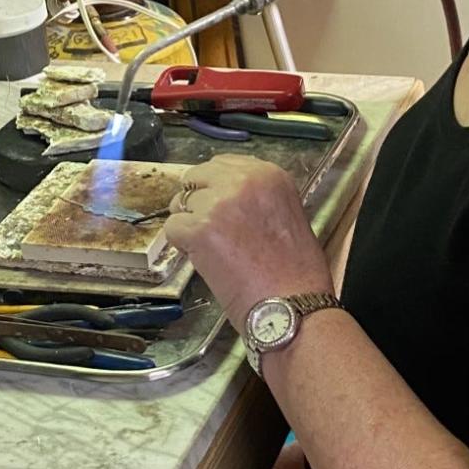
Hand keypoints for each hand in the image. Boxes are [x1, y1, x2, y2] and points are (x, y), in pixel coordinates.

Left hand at [164, 156, 333, 333]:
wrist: (291, 305)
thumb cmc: (295, 271)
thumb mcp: (287, 213)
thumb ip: (256, 196)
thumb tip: (224, 194)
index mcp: (269, 174)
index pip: (223, 163)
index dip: (214, 185)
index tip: (217, 204)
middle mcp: (243, 180)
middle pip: (197, 176)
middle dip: (197, 199)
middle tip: (206, 226)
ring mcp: (219, 203)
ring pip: (182, 203)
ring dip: (190, 223)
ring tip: (211, 248)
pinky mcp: (200, 229)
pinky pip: (173, 228)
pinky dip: (182, 244)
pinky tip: (203, 259)